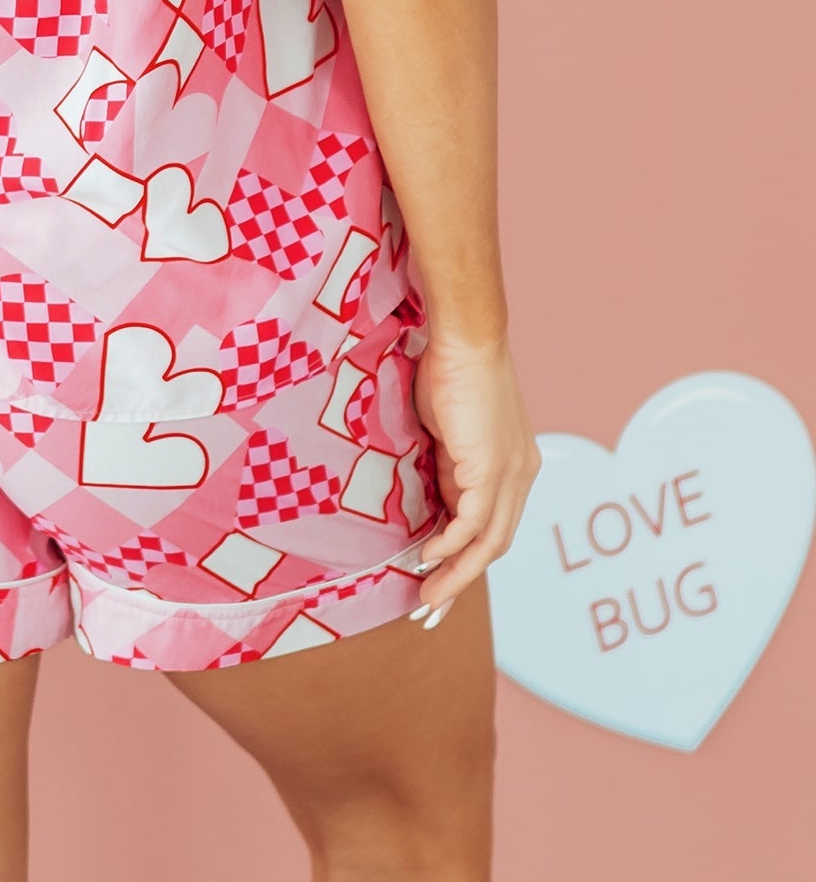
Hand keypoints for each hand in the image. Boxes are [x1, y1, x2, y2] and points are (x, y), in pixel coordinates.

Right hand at [410, 332, 540, 623]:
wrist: (466, 340)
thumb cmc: (452, 372)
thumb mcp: (448, 432)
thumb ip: (446, 466)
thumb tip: (432, 497)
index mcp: (514, 466)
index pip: (494, 524)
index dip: (467, 557)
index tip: (438, 578)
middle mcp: (521, 475)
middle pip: (496, 545)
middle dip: (463, 580)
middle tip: (433, 607)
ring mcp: (509, 475)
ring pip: (488, 543)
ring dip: (456, 574)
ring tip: (427, 597)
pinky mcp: (490, 470)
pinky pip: (472, 524)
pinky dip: (451, 546)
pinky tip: (428, 558)